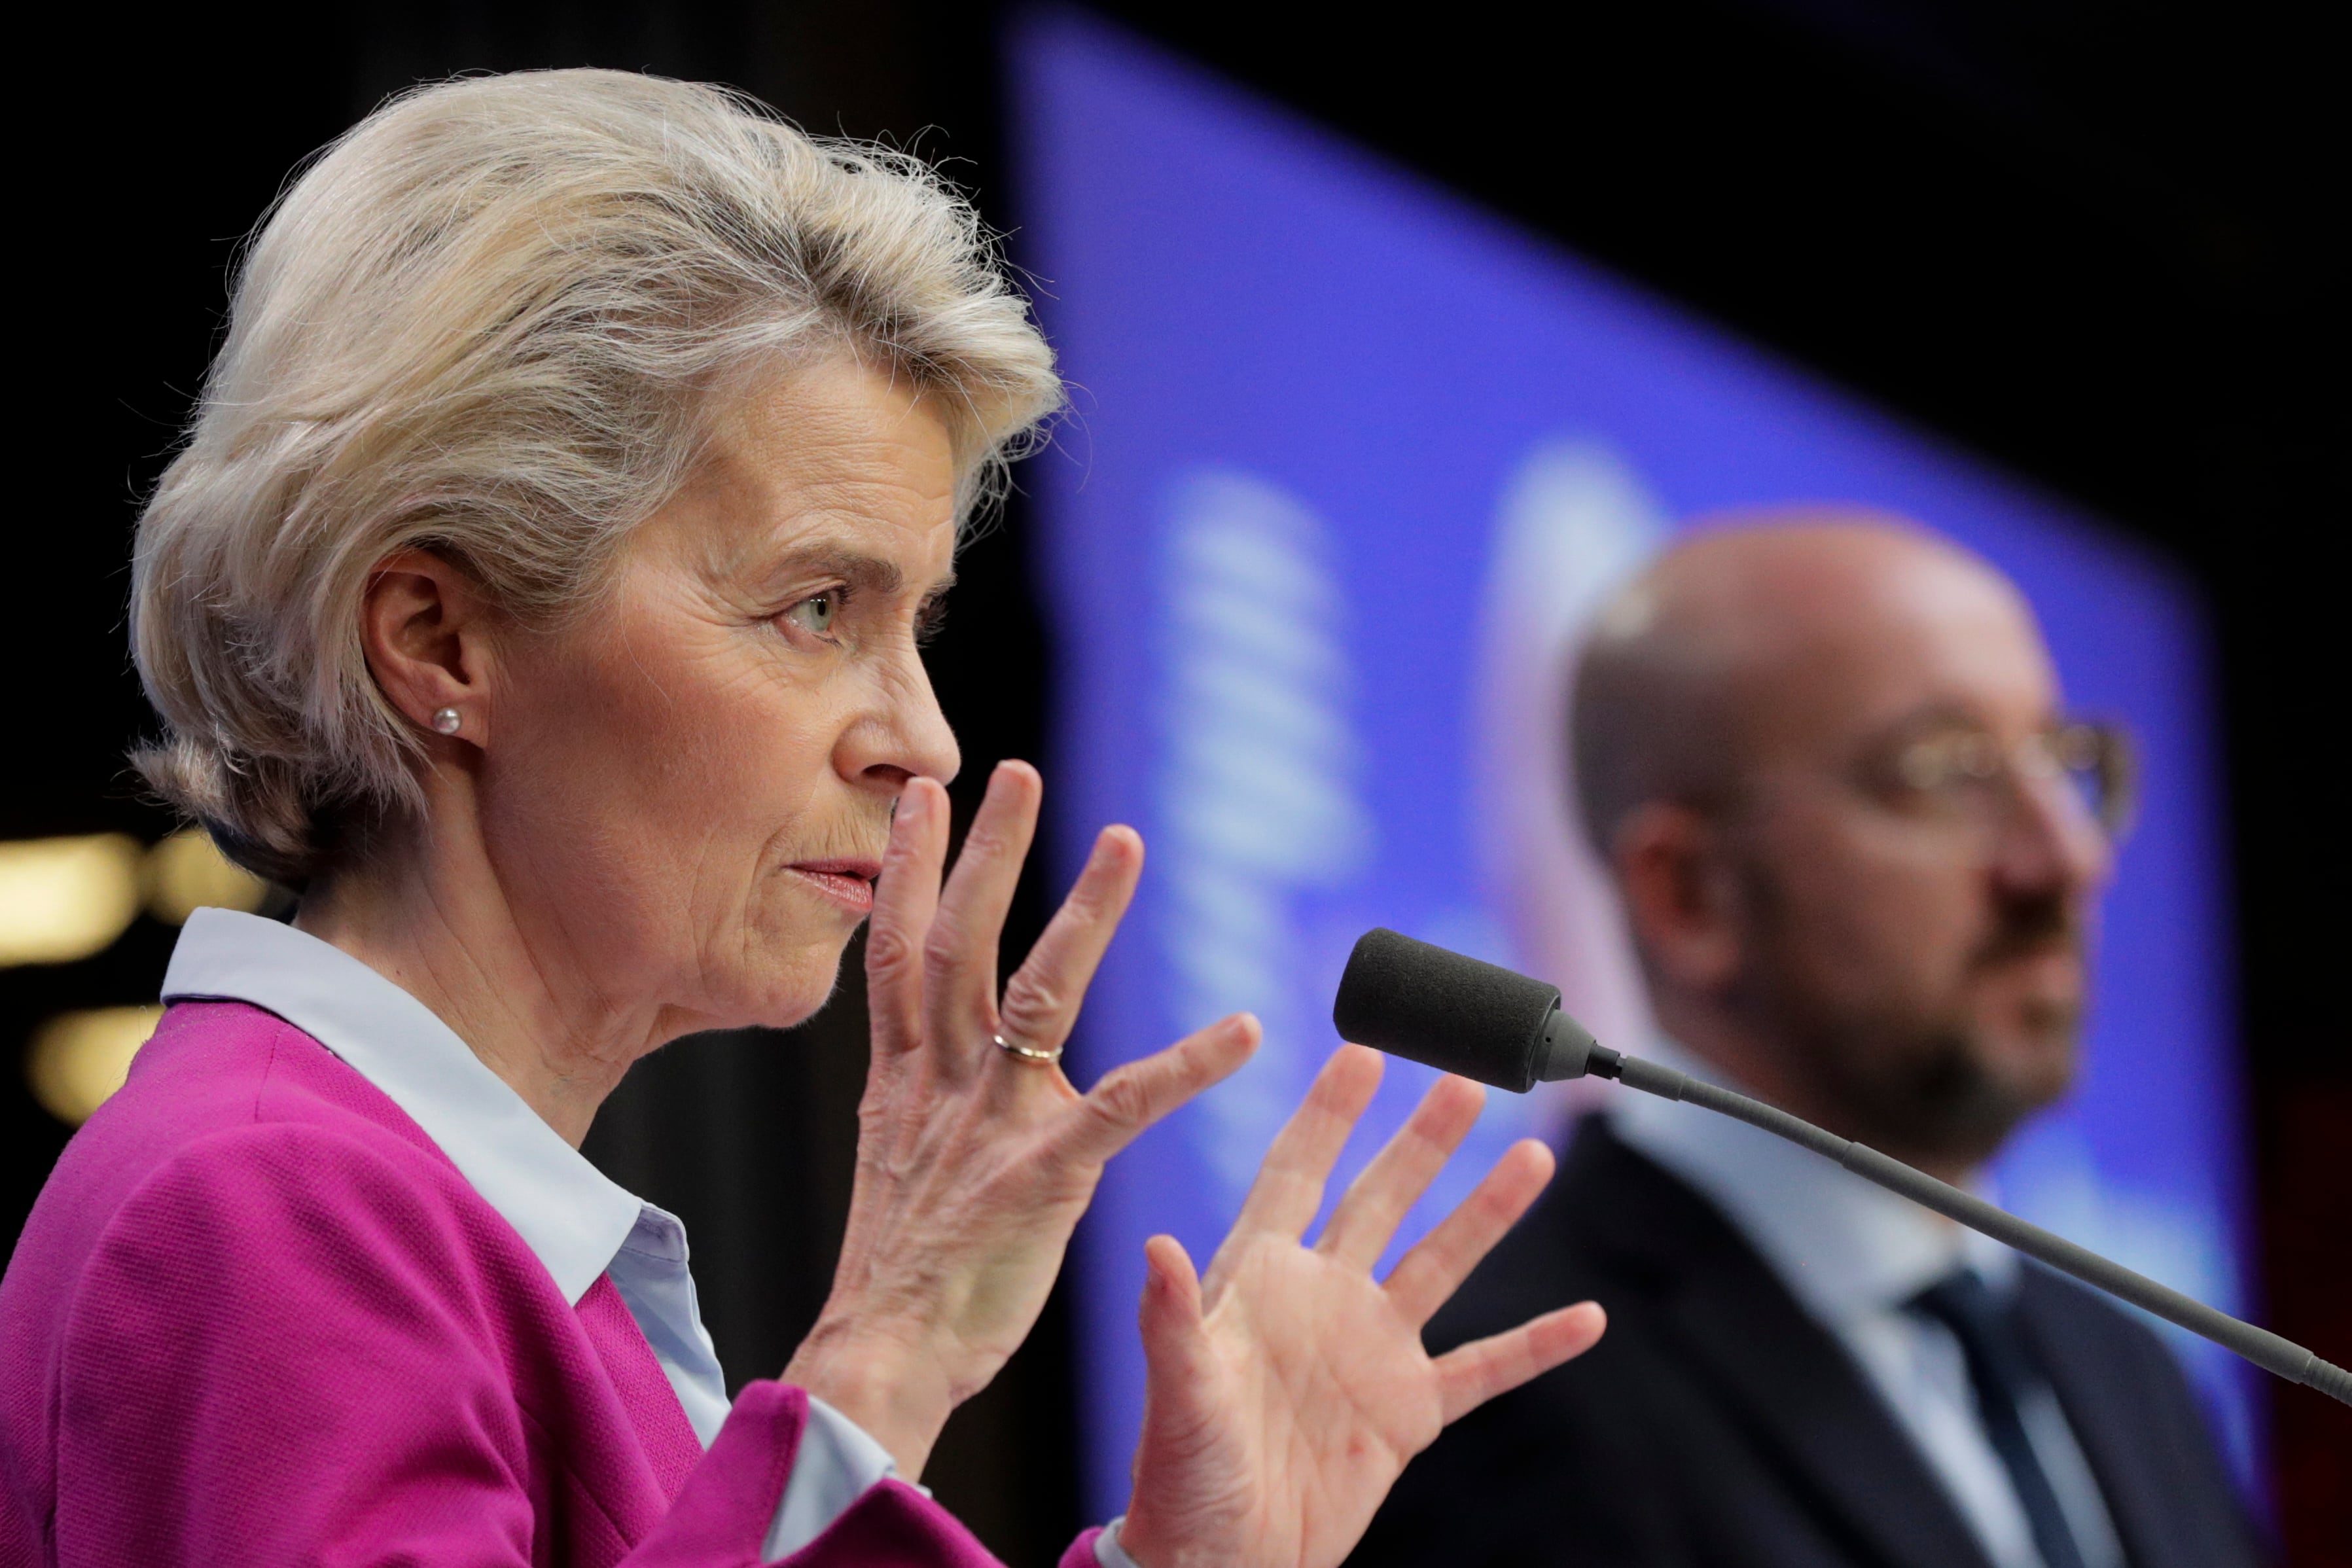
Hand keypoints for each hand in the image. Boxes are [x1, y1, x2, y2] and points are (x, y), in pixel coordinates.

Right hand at [784, 762, 1257, 1476]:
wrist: (881, 1359)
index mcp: (903, 1081)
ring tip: (1124, 838)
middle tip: (1012, 769)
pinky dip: (1191, 1063)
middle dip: (985, 851)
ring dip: (1085, 912)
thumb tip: (946, 1062)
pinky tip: (1247, 1029)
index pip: (899, 950)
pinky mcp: (1045, 1174)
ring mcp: (991, 1123)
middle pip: (959, 943)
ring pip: (1040, 992)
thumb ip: (925, 1100)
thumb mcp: (897, 1161)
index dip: (913, 869)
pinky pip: (1129, 1103)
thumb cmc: (902, 1275)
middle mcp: (940, 1084)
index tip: (922, 797)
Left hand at [1118, 1046, 1606, 1567]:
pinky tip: (1586, 1318)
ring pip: (1442, 1263)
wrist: (1220, 1561)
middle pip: (1383, 1199)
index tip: (1361, 1053)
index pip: (1297, 1172)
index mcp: (1259, 1278)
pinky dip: (1535, 1346)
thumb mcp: (1175, 1395)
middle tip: (1465, 1082)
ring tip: (1533, 1157)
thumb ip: (1170, 1322)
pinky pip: (1485, 1369)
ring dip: (1488, 1213)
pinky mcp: (1407, 1412)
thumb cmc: (1177, 1479)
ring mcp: (1371, 1350)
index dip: (1329, 1114)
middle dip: (1423, 1141)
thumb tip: (1154, 1247)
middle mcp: (1322, 1298)